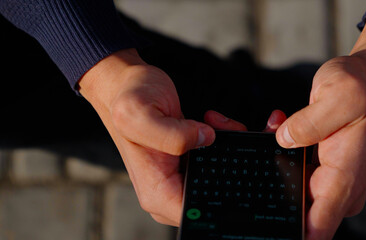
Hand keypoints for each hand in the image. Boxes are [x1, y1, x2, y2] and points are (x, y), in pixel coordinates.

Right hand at [78, 49, 286, 225]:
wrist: (125, 84)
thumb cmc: (127, 97)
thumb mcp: (138, 114)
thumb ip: (172, 135)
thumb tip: (207, 139)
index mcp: (156, 191)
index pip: (199, 214)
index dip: (225, 200)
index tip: (238, 168)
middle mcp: (169, 190)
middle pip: (216, 196)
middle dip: (235, 168)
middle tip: (239, 136)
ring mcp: (180, 176)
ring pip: (221, 177)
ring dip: (232, 149)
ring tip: (223, 124)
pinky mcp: (189, 161)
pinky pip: (218, 160)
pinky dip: (226, 140)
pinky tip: (217, 122)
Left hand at [274, 16, 365, 239]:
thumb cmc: (362, 89)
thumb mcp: (340, 97)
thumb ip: (311, 123)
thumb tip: (284, 140)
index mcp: (344, 179)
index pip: (317, 228)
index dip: (290, 232)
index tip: (264, 224)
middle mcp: (336, 187)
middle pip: (293, 210)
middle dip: (265, 188)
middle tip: (251, 151)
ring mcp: (325, 180)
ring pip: (285, 190)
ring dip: (267, 166)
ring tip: (265, 130)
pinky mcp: (316, 169)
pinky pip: (287, 172)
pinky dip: (275, 154)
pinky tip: (273, 129)